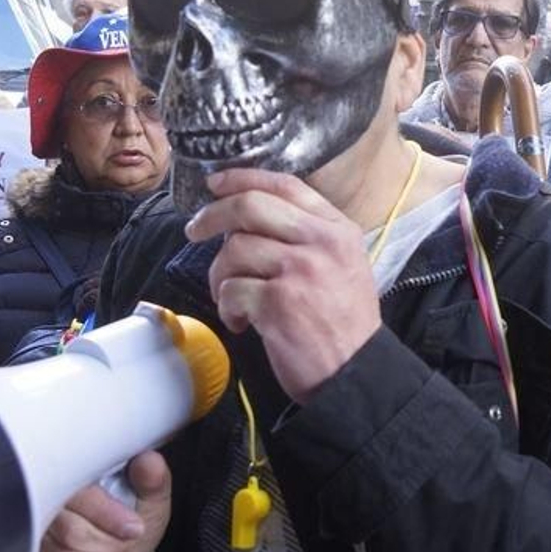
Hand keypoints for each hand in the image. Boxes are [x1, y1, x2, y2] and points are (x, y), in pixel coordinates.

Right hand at [34, 450, 171, 551]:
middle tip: (130, 544)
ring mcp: (38, 542)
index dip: (110, 518)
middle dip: (114, 547)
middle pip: (73, 536)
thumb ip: (152, 478)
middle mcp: (46, 509)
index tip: (135, 528)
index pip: (81, 500)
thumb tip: (150, 463)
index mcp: (73, 482)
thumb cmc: (132, 516)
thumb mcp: (151, 495)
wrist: (124, 543)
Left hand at [185, 168, 380, 402]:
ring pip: (234, 250)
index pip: (284, 185)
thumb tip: (246, 220)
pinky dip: (227, 308)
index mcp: (337, 230)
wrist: (356, 372)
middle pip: (250, 206)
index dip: (243, 178)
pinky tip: (241, 323)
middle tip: (194, 230)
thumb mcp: (344, 265)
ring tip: (229, 298)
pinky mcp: (278, 303)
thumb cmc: (344, 323)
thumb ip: (308, 236)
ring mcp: (299, 271)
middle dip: (212, 215)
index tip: (216, 184)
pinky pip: (231, 290)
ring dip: (220, 276)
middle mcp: (320, 243)